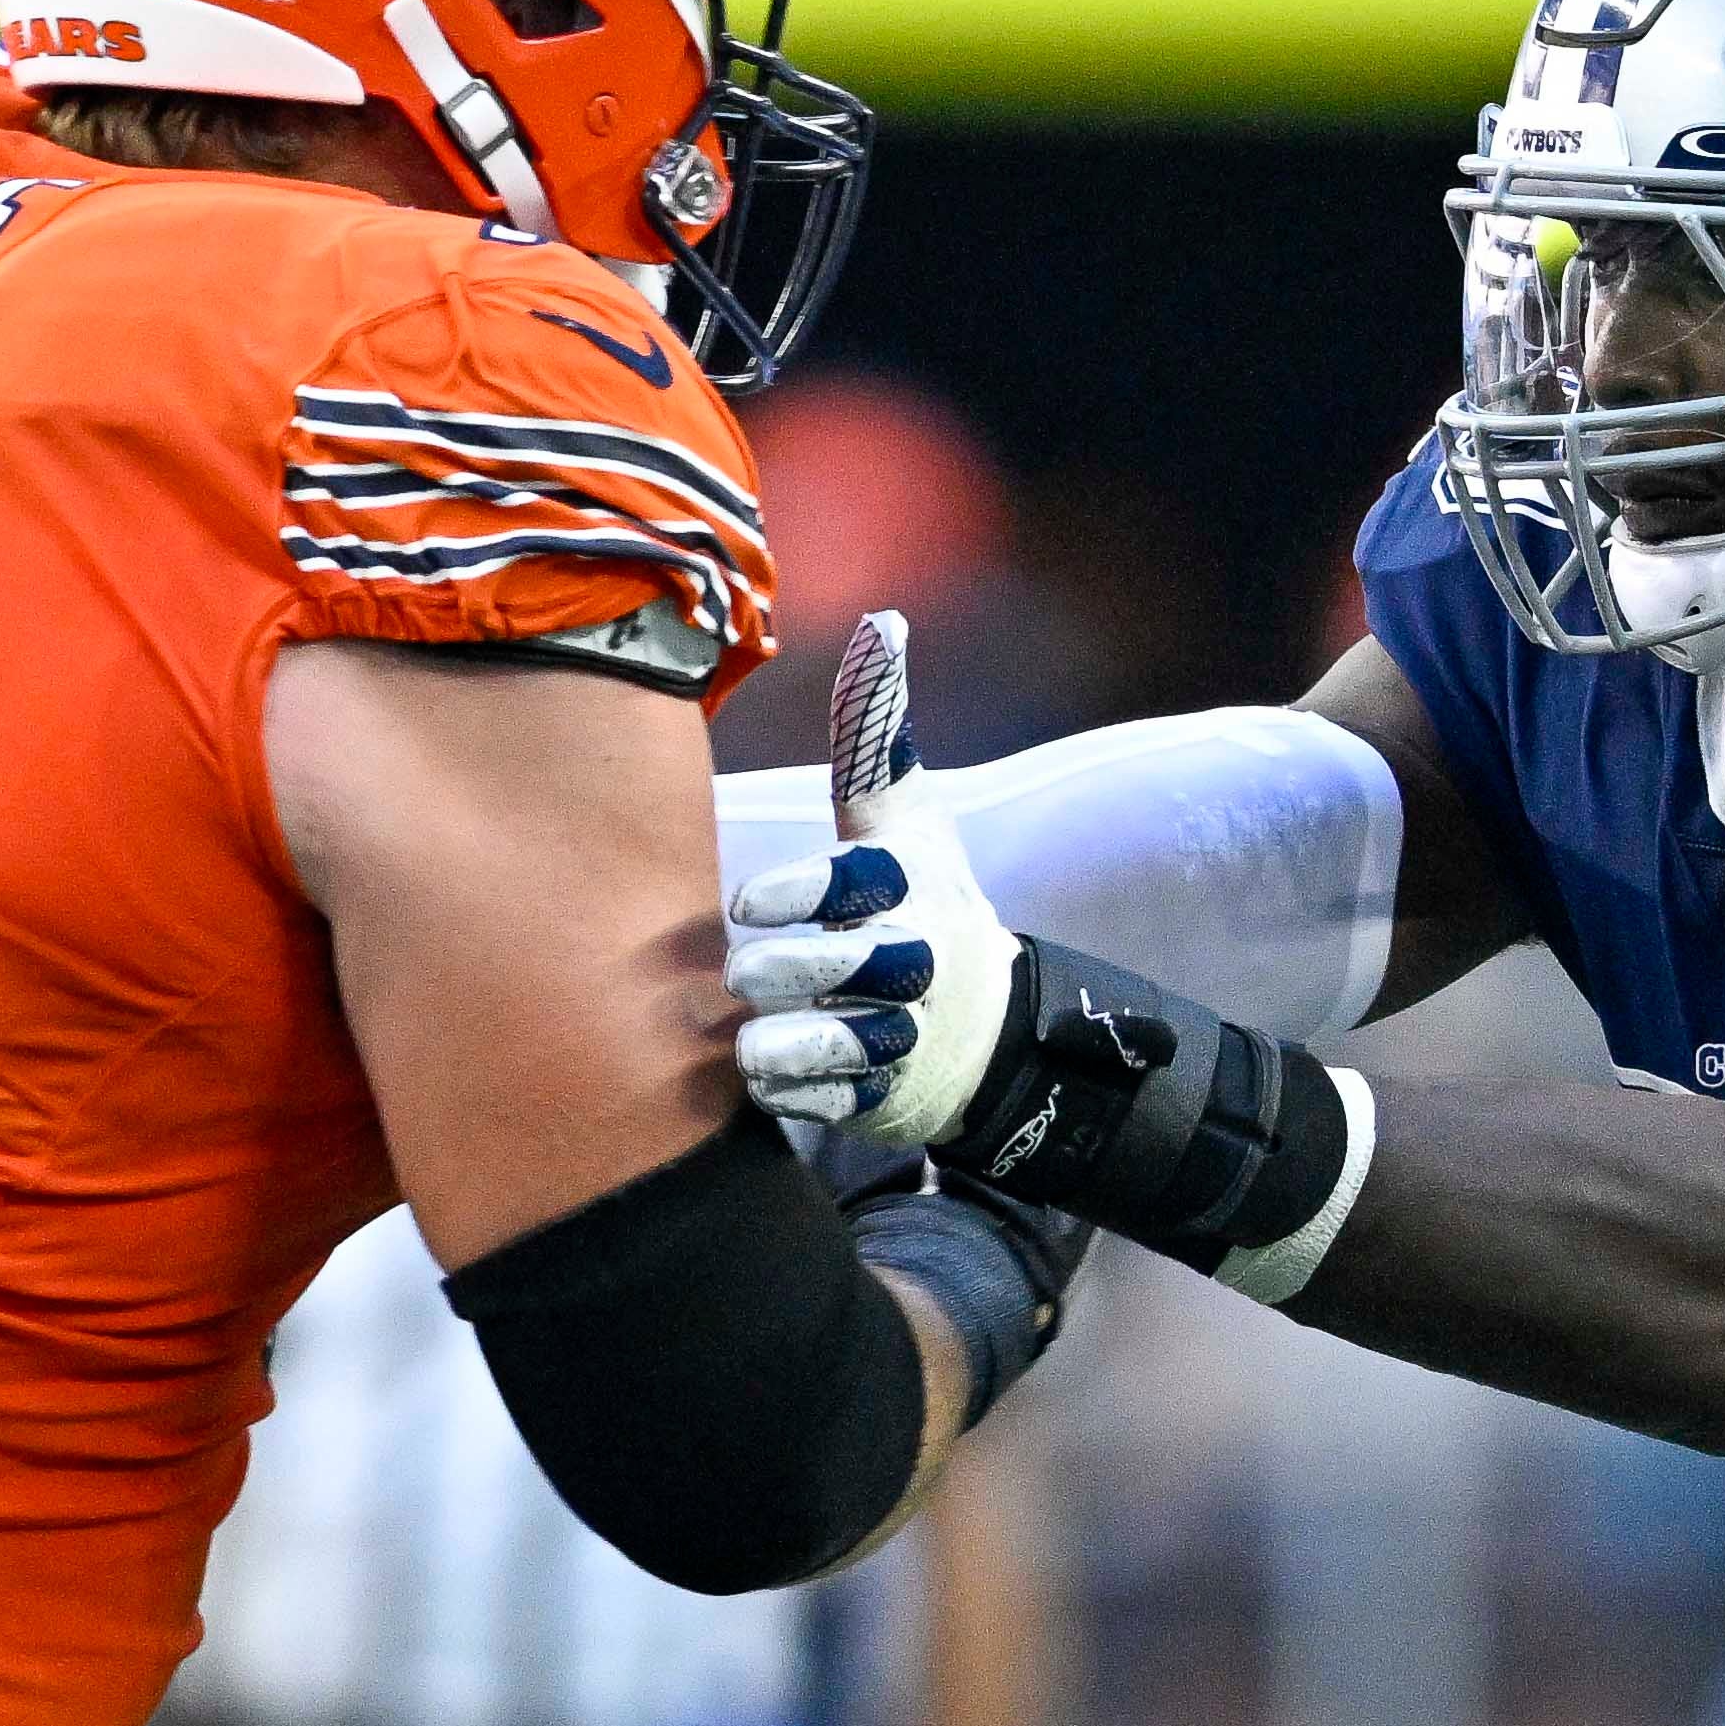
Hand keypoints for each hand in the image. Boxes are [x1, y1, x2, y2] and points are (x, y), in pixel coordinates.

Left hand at [727, 609, 1026, 1142]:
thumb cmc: (919, 900)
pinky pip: (828, 1103)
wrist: (981, 1028)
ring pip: (837, 1045)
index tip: (748, 903)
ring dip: (781, 1043)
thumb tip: (882, 622)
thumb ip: (878, 733)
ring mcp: (905, 1036)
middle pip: (846, 968)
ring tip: (749, 1040)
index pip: (859, 882)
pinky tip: (766, 1077)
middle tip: (742, 972)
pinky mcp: (885, 1098)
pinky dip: (791, 1093)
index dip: (803, 893)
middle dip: (785, 971)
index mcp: (914, 885)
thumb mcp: (905, 818)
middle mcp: (917, 961)